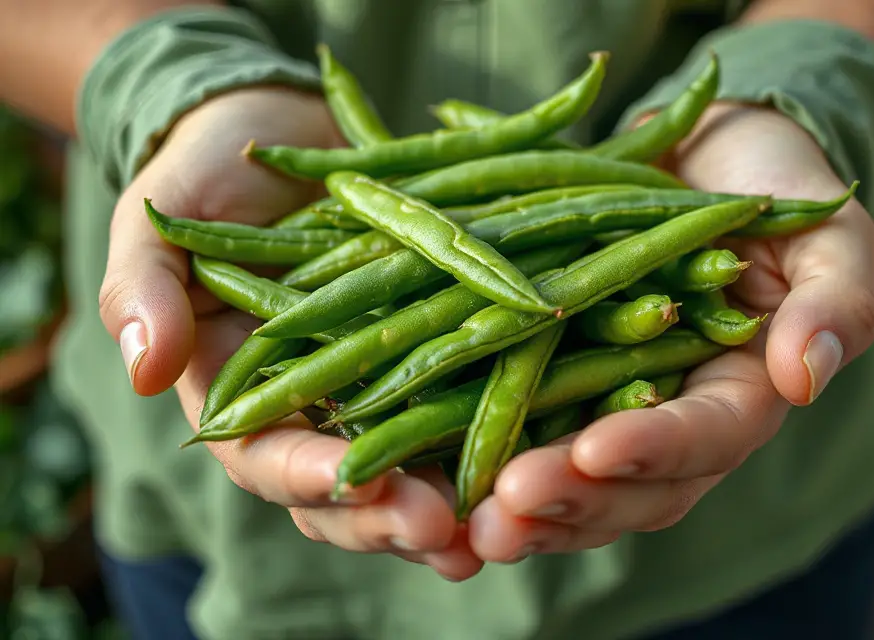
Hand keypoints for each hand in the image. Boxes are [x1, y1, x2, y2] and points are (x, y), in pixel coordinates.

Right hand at [98, 88, 482, 580]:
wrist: (279, 138)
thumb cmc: (204, 179)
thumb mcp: (158, 225)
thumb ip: (141, 291)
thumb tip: (145, 370)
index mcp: (242, 398)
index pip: (267, 460)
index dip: (308, 476)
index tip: (357, 475)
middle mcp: (316, 409)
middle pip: (349, 491)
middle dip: (391, 516)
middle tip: (443, 529)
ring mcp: (379, 386)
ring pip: (413, 469)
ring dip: (454, 505)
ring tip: (496, 526)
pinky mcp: (432, 355)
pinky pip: (465, 405)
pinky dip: (495, 438)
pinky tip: (534, 460)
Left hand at [468, 104, 873, 561]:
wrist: (700, 156)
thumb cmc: (772, 187)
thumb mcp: (824, 232)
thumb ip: (833, 301)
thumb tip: (804, 375)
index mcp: (738, 393)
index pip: (704, 438)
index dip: (654, 449)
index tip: (598, 449)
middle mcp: (666, 415)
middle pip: (625, 485)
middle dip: (569, 500)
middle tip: (507, 508)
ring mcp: (604, 401)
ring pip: (567, 477)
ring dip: (518, 503)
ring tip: (467, 519)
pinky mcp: (552, 380)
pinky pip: (519, 429)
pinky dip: (483, 457)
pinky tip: (436, 474)